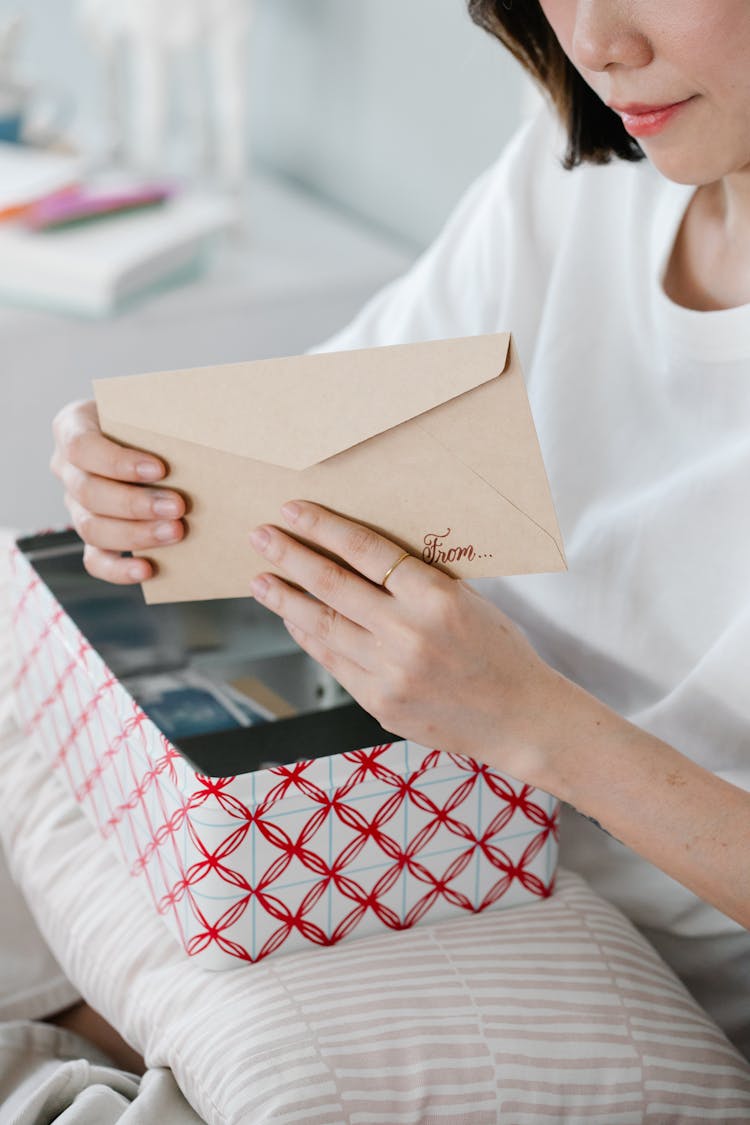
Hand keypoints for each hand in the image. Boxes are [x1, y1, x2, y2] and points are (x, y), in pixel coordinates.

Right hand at [51, 399, 185, 583]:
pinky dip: (119, 570)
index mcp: (74, 428)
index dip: (117, 462)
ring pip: (91, 528)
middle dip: (135, 504)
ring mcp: (77, 505)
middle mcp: (69, 468)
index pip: (81, 447)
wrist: (157, 439)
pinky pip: (96, 560)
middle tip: (178, 507)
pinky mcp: (93, 535)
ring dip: (135, 534)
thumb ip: (168, 414)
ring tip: (175, 532)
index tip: (159, 469)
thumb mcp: (156, 405)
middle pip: (88, 492)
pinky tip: (148, 570)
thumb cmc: (156, 417)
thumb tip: (209, 428)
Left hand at [250, 501, 560, 781]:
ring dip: (286, 599)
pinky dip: (309, 637)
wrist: (521, 718)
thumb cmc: (500, 653)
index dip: (324, 528)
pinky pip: (332, 661)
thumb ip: (416, 583)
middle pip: (332, 585)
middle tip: (260, 537)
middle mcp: (407, 633)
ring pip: (323, 626)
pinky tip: (294, 619)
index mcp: (435, 597)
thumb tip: (360, 559)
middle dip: (290, 556)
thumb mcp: (468, 601)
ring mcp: (389, 672)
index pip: (365, 551)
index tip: (294, 511)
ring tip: (261, 580)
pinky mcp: (379, 703)